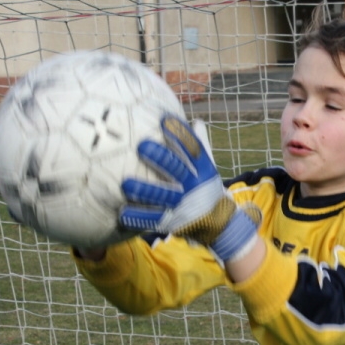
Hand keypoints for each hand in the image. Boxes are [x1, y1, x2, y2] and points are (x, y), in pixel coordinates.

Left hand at [119, 116, 257, 262]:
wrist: (221, 224)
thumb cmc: (208, 189)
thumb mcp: (209, 167)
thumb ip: (200, 145)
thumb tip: (195, 120)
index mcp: (203, 169)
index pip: (192, 149)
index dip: (179, 134)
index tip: (163, 121)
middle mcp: (195, 185)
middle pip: (177, 169)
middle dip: (160, 158)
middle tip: (141, 146)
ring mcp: (184, 205)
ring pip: (163, 196)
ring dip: (144, 190)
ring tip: (125, 184)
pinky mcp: (174, 221)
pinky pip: (155, 219)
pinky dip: (139, 217)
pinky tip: (123, 213)